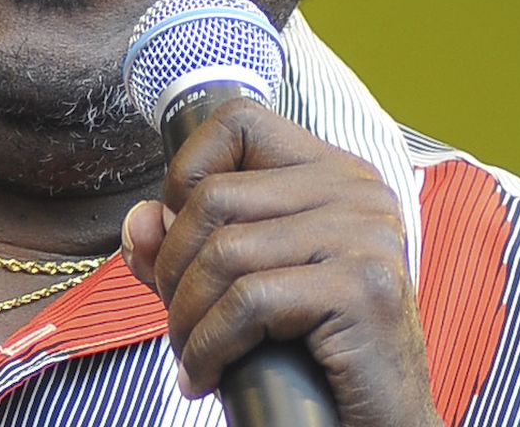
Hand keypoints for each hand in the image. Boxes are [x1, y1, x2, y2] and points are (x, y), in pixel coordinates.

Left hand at [120, 99, 439, 426]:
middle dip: (174, 267)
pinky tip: (207, 374)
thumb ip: (187, 248)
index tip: (182, 238)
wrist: (381, 425)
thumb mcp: (240, 289)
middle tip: (179, 321)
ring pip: (225, 251)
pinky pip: (249, 301)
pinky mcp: (363, 289)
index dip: (187, 173)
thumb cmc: (313, 357)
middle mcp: (359, 191)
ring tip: (191, 355)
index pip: (239, 122)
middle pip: (216, 196)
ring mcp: (366, 236)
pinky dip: (209, 346)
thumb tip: (139, 220)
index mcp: (335, 174)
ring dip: (186, 316)